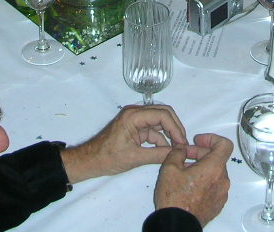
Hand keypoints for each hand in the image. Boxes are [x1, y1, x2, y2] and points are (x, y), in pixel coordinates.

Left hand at [61, 104, 188, 183]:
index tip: (182, 143)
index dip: (175, 128)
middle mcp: (135, 113)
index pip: (162, 115)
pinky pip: (153, 130)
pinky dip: (161, 139)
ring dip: (169, 134)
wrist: (90, 160)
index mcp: (133, 116)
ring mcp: (135, 119)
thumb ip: (157, 155)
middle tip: (183, 144)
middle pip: (163, 113)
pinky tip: (166, 151)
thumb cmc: (107, 157)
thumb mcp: (135, 158)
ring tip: (178, 149)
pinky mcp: (135, 127)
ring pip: (159, 121)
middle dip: (175, 128)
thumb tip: (177, 154)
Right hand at [154, 133, 232, 226]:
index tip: (198, 140)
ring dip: (202, 167)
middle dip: (200, 153)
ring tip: (184, 170)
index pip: (224, 144)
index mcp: (214, 168)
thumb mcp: (169, 169)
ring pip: (215, 172)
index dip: (211, 138)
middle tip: (184, 155)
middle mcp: (222, 180)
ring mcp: (221, 193)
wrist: (177, 224)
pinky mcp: (218, 203)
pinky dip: (205, 180)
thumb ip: (177, 152)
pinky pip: (215, 185)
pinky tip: (189, 184)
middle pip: (217, 158)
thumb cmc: (174, 199)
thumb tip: (181, 149)